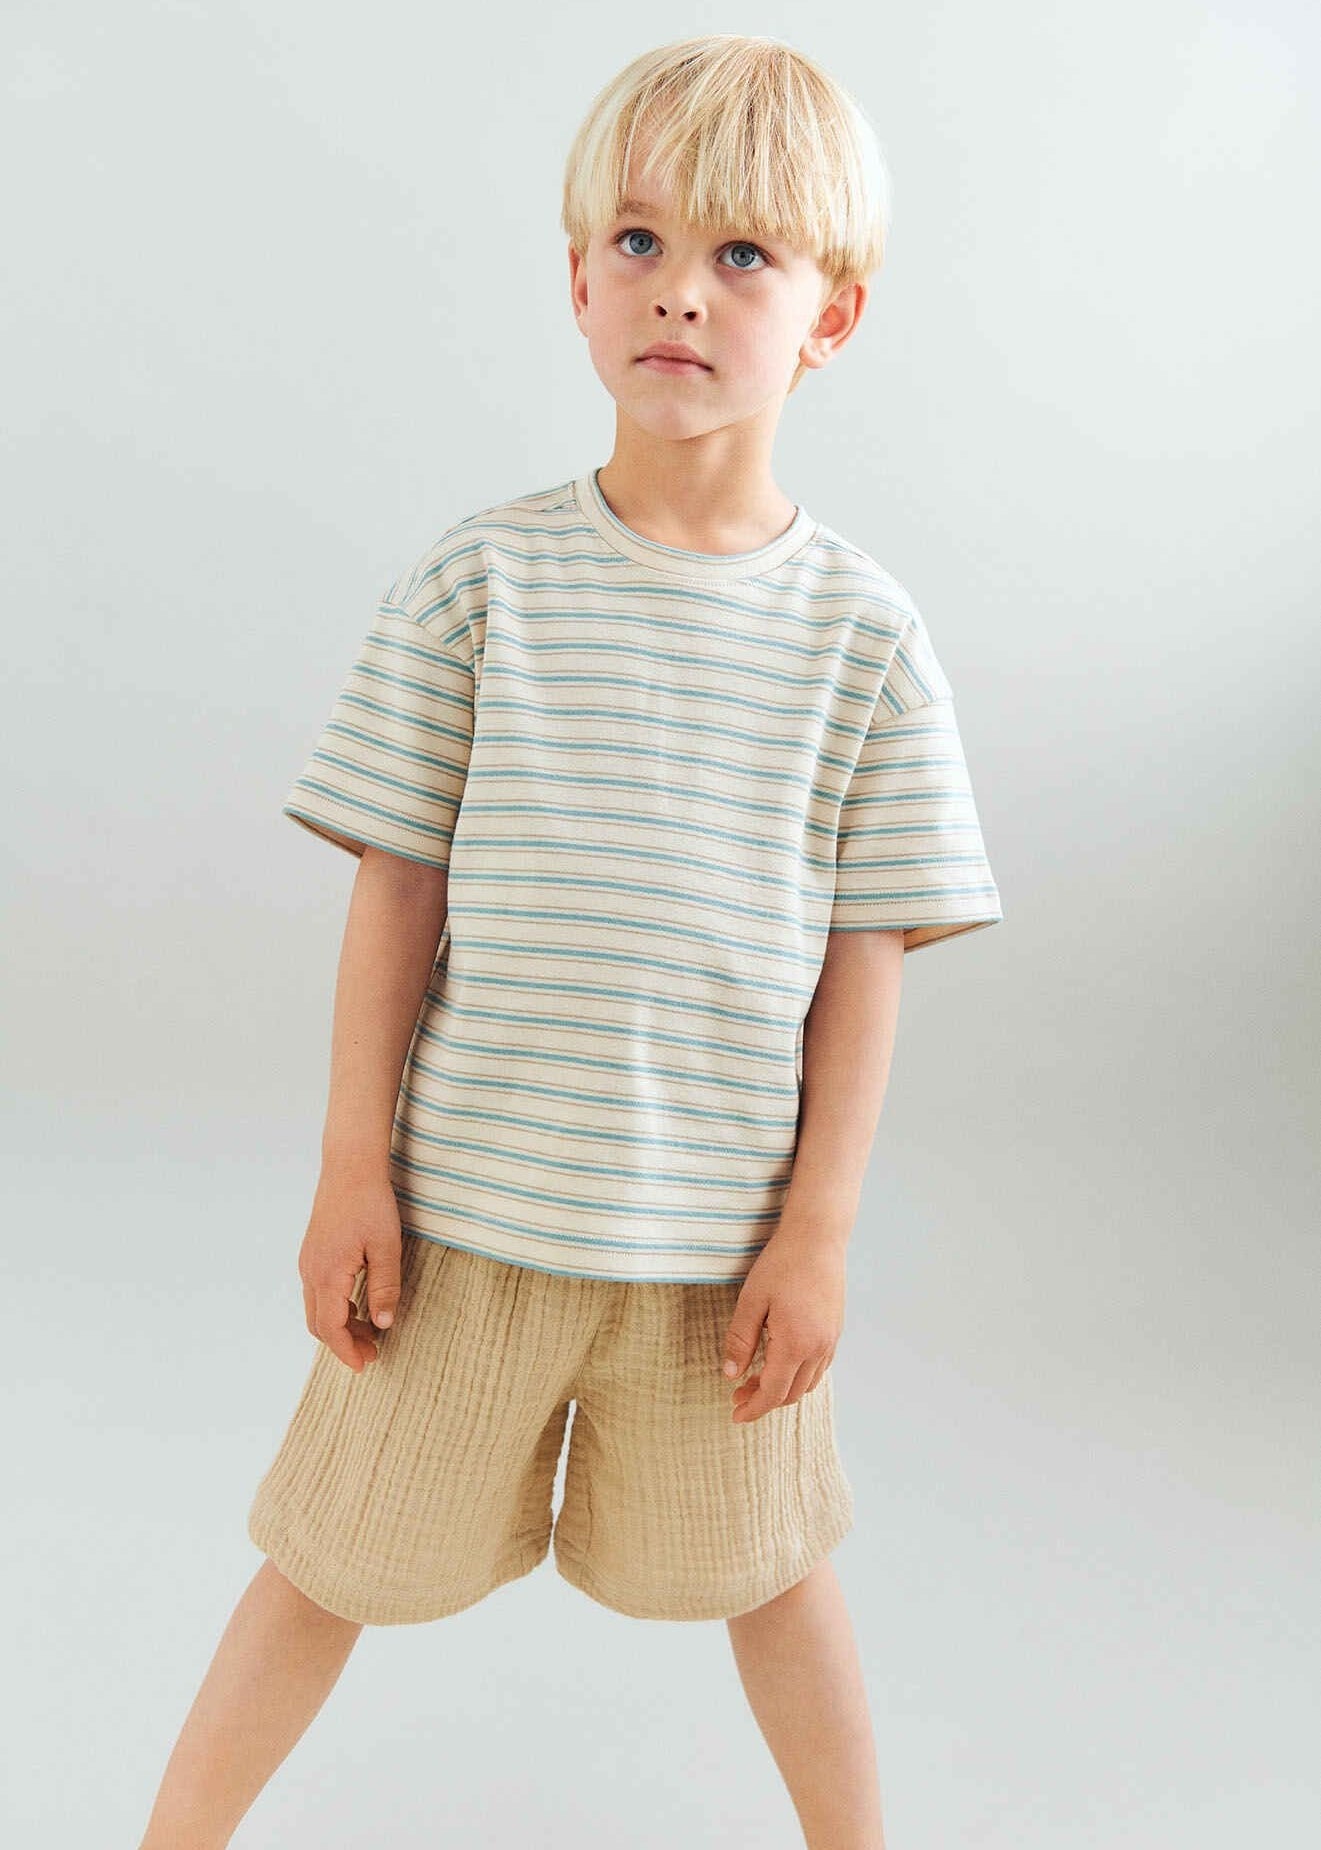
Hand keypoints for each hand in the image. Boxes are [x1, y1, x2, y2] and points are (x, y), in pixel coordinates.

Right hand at [298, 1163, 402, 1371]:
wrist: (350, 1166)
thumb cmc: (370, 1203)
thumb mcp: (386, 1248)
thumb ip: (384, 1288)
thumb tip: (383, 1324)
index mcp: (327, 1274)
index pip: (331, 1327)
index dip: (347, 1351)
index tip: (365, 1365)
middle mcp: (311, 1271)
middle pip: (319, 1323)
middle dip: (344, 1343)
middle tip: (373, 1352)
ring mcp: (308, 1261)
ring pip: (316, 1307)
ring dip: (340, 1324)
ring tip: (370, 1330)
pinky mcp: (313, 1252)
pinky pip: (318, 1291)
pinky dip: (335, 1306)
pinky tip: (359, 1303)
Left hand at [720, 1225, 846, 1423]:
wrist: (818, 1237)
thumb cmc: (782, 1264)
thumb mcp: (751, 1301)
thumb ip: (741, 1341)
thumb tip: (731, 1376)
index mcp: (795, 1344)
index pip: (773, 1392)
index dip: (753, 1408)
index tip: (735, 1415)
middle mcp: (818, 1348)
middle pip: (791, 1393)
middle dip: (764, 1400)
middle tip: (738, 1395)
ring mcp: (830, 1340)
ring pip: (807, 1383)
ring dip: (781, 1389)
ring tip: (755, 1379)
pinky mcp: (835, 1330)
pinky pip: (818, 1367)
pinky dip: (798, 1375)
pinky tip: (780, 1363)